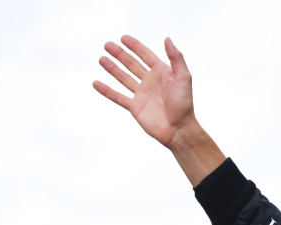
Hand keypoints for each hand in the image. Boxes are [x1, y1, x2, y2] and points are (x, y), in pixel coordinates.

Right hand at [93, 35, 225, 185]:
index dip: (135, 46)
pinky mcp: (135, 107)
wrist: (179, 129)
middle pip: (132, 64)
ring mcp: (142, 94)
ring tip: (101, 59)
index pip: (146, 55)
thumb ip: (176, 58)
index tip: (123, 38)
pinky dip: (106, 90)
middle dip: (120, 54)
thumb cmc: (184, 104)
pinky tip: (96, 83)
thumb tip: (167, 39)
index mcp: (162, 73)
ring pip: (123, 78)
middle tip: (107, 44)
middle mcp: (151, 82)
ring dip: (112, 68)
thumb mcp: (184, 77)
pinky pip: (118, 97)